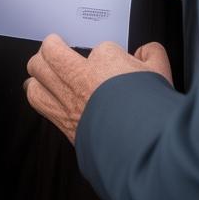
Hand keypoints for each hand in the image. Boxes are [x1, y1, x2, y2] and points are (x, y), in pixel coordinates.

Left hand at [25, 35, 172, 142]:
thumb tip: (146, 51)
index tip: (112, 64)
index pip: (99, 48)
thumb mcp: (162, 76)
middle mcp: (82, 76)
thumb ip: (152, 56)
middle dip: (53, 46)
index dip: (106, 55)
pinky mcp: (62, 120)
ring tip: (46, 66)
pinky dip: (37, 91)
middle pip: (51, 49)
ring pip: (37, 70)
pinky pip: (37, 99)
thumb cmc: (153, 114)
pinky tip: (42, 89)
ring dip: (40, 66)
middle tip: (58, 47)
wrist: (145, 153)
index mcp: (107, 60)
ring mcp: (68, 98)